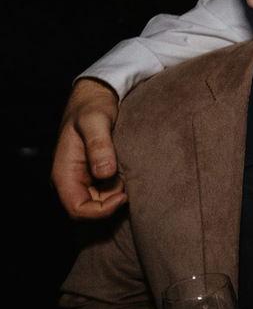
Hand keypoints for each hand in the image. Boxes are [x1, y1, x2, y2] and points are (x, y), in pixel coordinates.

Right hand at [51, 78, 125, 218]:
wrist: (95, 97)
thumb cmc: (92, 107)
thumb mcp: (96, 120)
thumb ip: (99, 144)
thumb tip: (104, 173)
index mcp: (64, 173)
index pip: (76, 209)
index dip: (100, 211)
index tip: (124, 196)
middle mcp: (70, 181)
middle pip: (90, 211)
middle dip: (112, 204)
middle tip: (131, 183)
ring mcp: (82, 180)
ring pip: (100, 204)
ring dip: (117, 196)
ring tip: (132, 174)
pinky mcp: (94, 176)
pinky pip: (106, 193)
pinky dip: (120, 189)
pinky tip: (130, 174)